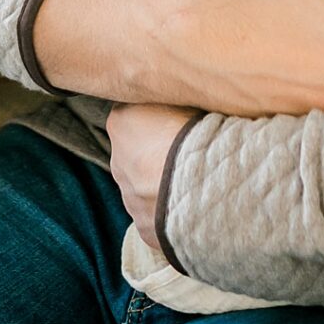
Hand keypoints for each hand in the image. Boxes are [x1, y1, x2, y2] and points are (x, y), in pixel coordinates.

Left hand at [106, 104, 193, 255]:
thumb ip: (172, 99)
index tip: (177, 123)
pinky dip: (172, 214)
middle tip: (188, 156)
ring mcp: (129, 198)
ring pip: (144, 189)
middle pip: (135, 155)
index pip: (133, 115)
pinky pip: (157, 218)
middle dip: (157, 156)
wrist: (206, 188)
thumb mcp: (184, 98)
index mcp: (121, 122)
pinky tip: (194, 209)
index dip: (157, 119)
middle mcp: (117, 161)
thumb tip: (182, 95)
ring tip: (195, 185)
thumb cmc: (197, 134)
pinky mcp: (144, 228)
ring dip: (162, 186)